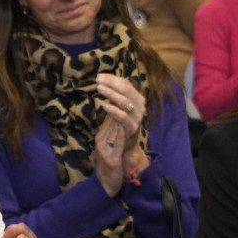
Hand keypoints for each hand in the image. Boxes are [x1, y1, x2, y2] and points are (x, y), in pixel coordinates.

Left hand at [94, 74, 149, 195]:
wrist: (121, 161)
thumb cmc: (116, 139)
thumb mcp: (113, 118)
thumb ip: (114, 104)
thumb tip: (107, 87)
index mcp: (135, 105)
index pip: (128, 86)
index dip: (115, 80)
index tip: (101, 76)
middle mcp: (139, 112)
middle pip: (130, 91)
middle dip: (114, 83)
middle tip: (98, 80)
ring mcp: (136, 123)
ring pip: (129, 103)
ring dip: (114, 94)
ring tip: (99, 89)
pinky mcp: (131, 134)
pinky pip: (125, 120)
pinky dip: (115, 111)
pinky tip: (104, 106)